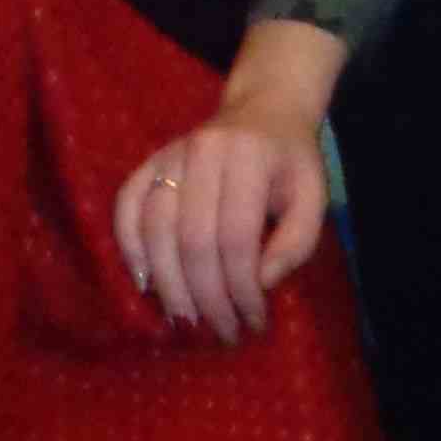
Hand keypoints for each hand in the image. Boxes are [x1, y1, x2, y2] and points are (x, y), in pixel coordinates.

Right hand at [114, 99, 329, 337]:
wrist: (266, 109)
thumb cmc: (291, 162)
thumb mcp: (313, 198)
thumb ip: (295, 243)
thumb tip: (259, 283)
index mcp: (249, 157)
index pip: (237, 237)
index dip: (242, 288)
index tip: (254, 321)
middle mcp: (204, 151)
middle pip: (192, 238)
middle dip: (206, 296)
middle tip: (221, 331)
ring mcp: (171, 154)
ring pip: (155, 227)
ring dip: (168, 283)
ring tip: (187, 320)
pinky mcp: (150, 161)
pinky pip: (127, 205)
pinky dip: (129, 246)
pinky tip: (145, 282)